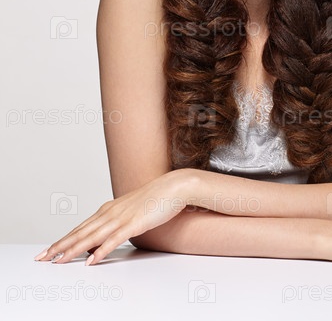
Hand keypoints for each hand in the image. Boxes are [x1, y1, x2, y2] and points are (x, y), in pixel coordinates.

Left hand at [34, 169, 189, 265]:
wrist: (174, 187)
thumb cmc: (156, 198)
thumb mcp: (132, 210)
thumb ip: (118, 222)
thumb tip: (107, 237)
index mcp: (109, 208)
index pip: (81, 226)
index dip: (64, 239)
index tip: (49, 250)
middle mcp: (111, 212)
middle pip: (80, 231)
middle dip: (60, 246)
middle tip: (42, 258)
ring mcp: (121, 218)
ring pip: (91, 236)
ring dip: (73, 250)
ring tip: (58, 261)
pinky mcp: (133, 224)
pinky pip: (113, 240)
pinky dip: (100, 251)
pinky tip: (91, 261)